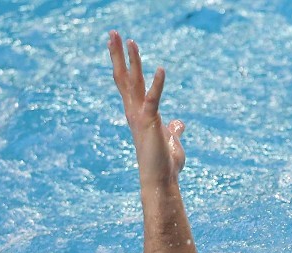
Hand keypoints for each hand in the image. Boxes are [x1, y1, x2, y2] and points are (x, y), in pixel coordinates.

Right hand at [108, 31, 185, 184]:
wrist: (161, 181)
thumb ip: (173, 130)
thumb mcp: (171, 141)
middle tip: (113, 32)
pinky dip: (158, 85)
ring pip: (133, 83)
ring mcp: (141, 116)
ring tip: (128, 39)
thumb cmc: (165, 164)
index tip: (120, 45)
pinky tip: (161, 69)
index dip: (124, 64)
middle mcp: (134, 112)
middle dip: (119, 54)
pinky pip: (154, 99)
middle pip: (124, 77)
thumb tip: (178, 123)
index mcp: (138, 114)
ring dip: (132, 61)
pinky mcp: (151, 122)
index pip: (128, 84)